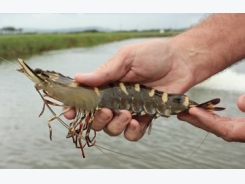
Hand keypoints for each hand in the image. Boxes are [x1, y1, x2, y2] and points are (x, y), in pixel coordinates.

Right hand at [65, 39, 196, 140]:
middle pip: (97, 119)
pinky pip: (133, 133)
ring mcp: (130, 109)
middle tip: (107, 111)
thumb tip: (79, 77)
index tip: (71, 113)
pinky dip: (131, 132)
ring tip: (125, 114)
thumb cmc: (154, 54)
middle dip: (97, 120)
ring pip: (113, 129)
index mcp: (108, 83)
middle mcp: (116, 98)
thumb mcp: (127, 57)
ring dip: (114, 126)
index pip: (87, 98)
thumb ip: (105, 71)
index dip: (77, 107)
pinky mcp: (145, 117)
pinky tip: (134, 122)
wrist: (181, 61)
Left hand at [178, 94, 244, 141]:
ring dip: (201, 118)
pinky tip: (204, 112)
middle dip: (195, 121)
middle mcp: (240, 134)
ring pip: (217, 125)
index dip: (206, 119)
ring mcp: (240, 131)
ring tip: (186, 112)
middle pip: (214, 128)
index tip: (192, 111)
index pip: (222, 128)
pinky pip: (223, 122)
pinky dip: (212, 117)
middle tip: (180, 114)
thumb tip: (239, 102)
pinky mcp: (241, 126)